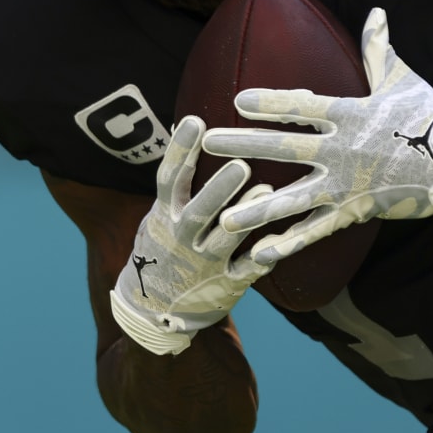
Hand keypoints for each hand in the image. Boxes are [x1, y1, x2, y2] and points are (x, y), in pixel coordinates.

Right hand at [109, 115, 278, 355]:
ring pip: (226, 239)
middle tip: (239, 164)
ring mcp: (203, 264)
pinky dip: (262, 256)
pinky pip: (247, 270)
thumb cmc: (162, 250)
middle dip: (219, 189)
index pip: (170, 179)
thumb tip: (186, 129)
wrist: (153, 310)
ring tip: (265, 189)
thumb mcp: (158, 218)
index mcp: (164, 217)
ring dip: (245, 215)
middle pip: (199, 211)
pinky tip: (279, 239)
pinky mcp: (225, 285)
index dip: (181, 150)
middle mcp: (181, 239)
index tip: (195, 121)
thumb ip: (176, 186)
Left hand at [203, 8, 432, 263]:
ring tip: (223, 218)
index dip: (271, 103)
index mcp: (352, 114)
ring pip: (295, 200)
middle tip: (209, 143)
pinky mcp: (356, 212)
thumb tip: (375, 13)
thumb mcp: (403, 81)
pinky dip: (290, 244)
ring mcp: (348, 186)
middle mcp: (345, 151)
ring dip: (257, 210)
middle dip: (243, 146)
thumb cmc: (431, 119)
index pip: (304, 106)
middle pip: (286, 149)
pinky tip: (261, 255)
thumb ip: (379, 50)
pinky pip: (317, 231)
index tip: (238, 100)